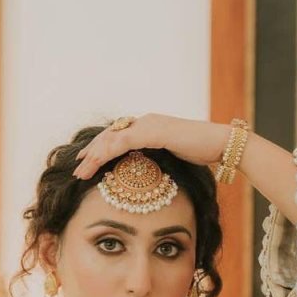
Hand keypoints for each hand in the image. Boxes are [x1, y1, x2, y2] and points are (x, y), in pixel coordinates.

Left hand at [72, 113, 229, 178]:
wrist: (220, 144)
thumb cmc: (201, 154)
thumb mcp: (172, 157)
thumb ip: (156, 160)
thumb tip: (145, 175)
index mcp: (148, 127)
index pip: (117, 137)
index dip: (99, 149)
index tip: (85, 162)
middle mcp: (146, 121)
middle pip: (109, 136)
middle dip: (91, 153)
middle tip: (76, 168)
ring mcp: (149, 124)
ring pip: (112, 139)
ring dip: (94, 156)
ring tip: (80, 171)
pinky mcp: (154, 131)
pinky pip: (124, 142)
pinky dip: (107, 152)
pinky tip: (96, 163)